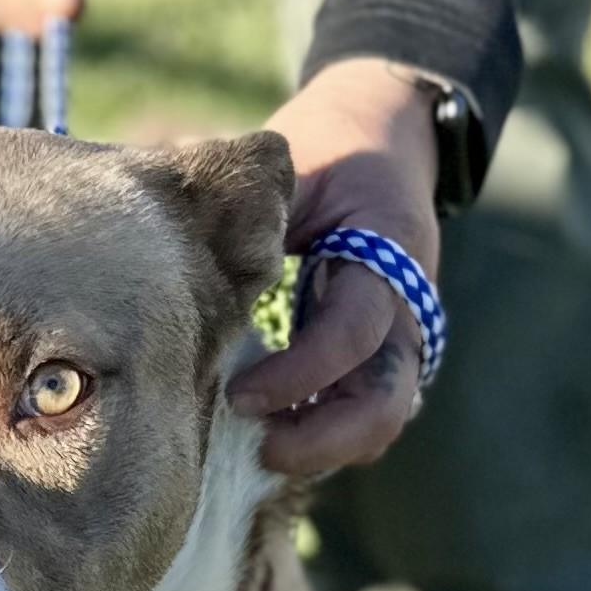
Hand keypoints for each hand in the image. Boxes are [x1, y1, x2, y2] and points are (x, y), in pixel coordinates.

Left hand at [226, 58, 441, 475]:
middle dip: (321, 441)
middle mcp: (408, 310)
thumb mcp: (295, 167)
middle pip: (385, 406)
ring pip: (380, 423)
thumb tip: (183, 266)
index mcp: (389, 253)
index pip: (352, 334)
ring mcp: (402, 341)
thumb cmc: (330, 153)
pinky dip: (323, 437)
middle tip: (256, 449)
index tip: (237, 397)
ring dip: (323, 448)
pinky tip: (270, 435)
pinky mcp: (384, 360)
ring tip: (257, 448)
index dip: (296, 376)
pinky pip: (364, 418)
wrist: (384, 141)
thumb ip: (256, 220)